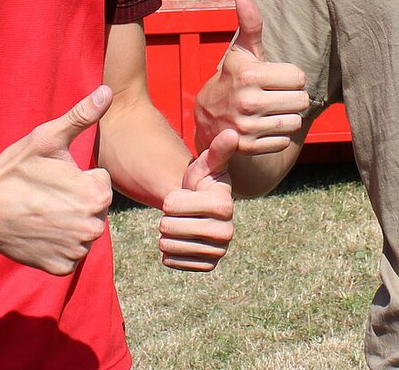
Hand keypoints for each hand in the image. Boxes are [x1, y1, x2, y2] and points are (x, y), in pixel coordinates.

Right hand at [0, 85, 115, 274]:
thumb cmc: (15, 170)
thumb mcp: (47, 138)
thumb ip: (82, 116)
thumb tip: (108, 91)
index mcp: (96, 195)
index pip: (101, 183)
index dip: (79, 176)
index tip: (55, 176)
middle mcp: (92, 227)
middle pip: (95, 208)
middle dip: (77, 200)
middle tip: (46, 194)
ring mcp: (76, 251)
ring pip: (84, 232)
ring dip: (69, 223)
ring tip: (42, 211)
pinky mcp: (61, 268)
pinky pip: (70, 254)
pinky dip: (58, 244)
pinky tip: (39, 230)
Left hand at [157, 129, 236, 271]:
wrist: (201, 208)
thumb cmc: (201, 182)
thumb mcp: (206, 164)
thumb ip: (217, 150)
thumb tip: (232, 133)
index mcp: (224, 205)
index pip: (173, 206)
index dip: (171, 199)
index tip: (183, 195)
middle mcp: (227, 232)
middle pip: (171, 228)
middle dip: (167, 218)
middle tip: (179, 213)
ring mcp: (218, 251)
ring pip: (170, 246)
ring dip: (166, 235)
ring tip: (178, 225)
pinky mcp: (208, 266)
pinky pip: (173, 262)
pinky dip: (169, 252)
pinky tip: (179, 241)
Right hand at [194, 0, 309, 154]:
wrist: (208, 117)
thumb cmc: (234, 77)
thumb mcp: (242, 51)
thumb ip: (250, 24)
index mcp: (249, 74)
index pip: (299, 78)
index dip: (291, 77)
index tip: (274, 78)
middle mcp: (247, 101)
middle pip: (301, 101)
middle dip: (292, 98)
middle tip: (274, 95)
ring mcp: (247, 127)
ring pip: (294, 122)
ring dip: (287, 116)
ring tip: (270, 110)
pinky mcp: (248, 147)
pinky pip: (284, 141)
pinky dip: (277, 135)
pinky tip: (263, 126)